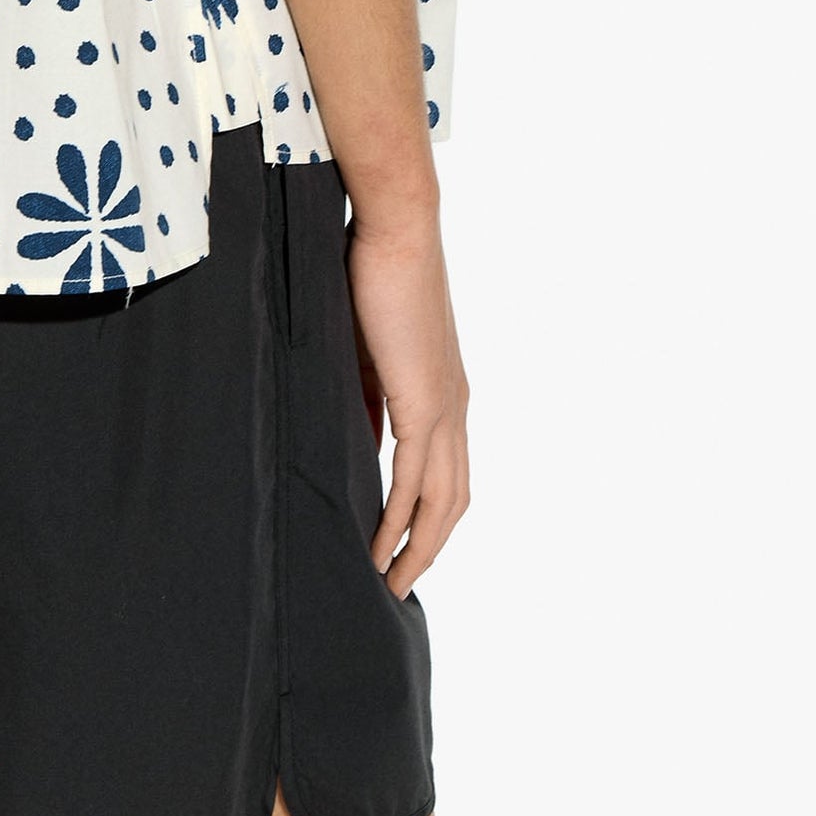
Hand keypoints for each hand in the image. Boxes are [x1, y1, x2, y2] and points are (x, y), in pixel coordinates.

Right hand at [344, 213, 470, 597]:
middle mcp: (455, 407)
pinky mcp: (423, 401)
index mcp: (445, 393)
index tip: (404, 551)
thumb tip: (360, 439)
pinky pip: (414, 477)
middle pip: (453, 500)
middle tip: (397, 586)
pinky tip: (380, 546)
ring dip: (417, 546)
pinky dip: (399, 519)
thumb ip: (369, 397)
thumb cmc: (376, 273)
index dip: (428, 518)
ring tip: (388, 582)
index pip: (446, 474)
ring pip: (441, 499)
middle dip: (428, 548)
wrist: (397, 229)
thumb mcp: (368, 350)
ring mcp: (444, 407)